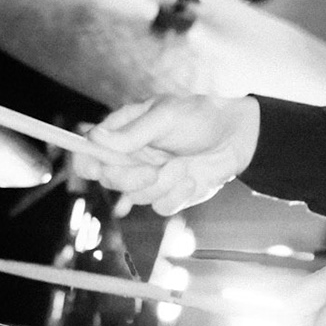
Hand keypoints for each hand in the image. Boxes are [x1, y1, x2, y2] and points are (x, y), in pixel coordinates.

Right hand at [72, 94, 259, 214]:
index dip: (87, 162)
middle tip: (154, 170)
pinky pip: (160, 208)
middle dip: (132, 178)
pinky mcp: (168, 194)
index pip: (89, 149)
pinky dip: (177, 196)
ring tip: (183, 166)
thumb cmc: (200, 117)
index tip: (98, 168)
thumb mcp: (166, 117)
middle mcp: (132, 156)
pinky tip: (192, 180)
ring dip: (162, 185)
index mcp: (124, 130)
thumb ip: (131, 132)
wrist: (238, 138)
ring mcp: (149, 177)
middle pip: (109, 179)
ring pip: (135, 197)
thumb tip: (94, 137)